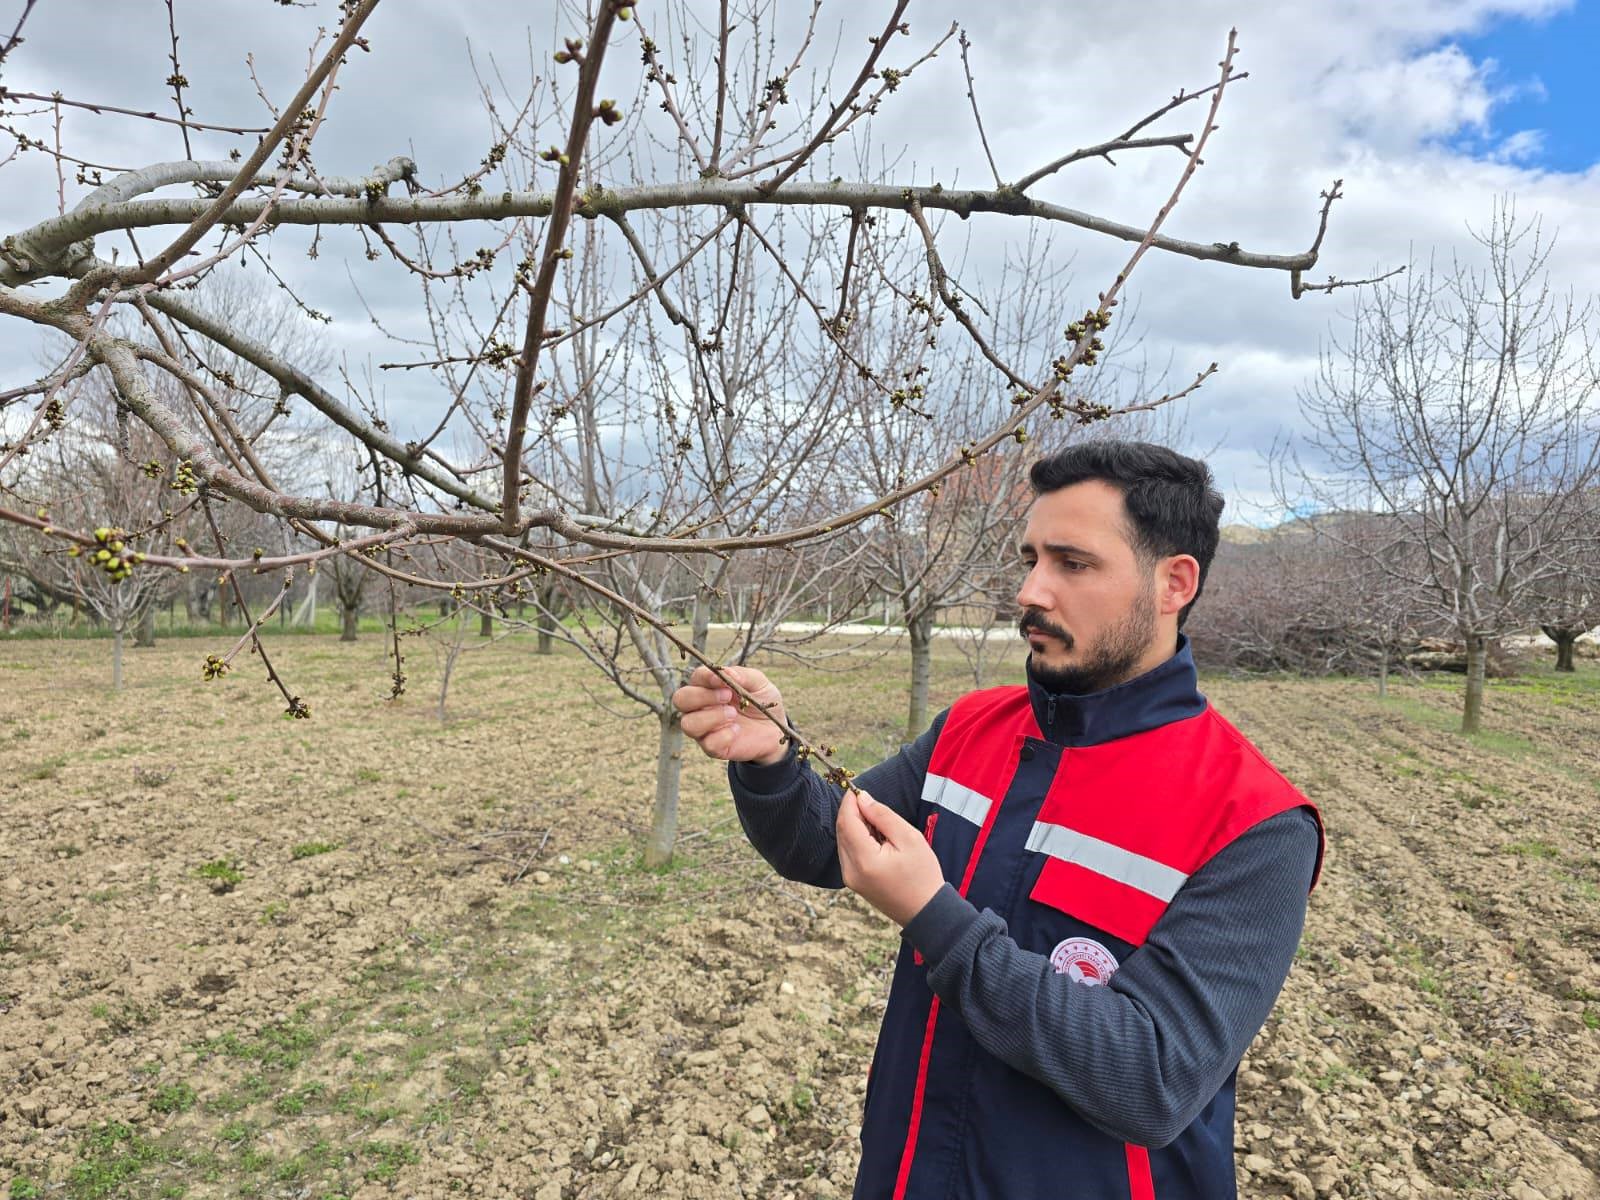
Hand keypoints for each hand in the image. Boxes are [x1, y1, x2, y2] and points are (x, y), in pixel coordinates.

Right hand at [672, 664, 789, 765]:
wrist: (774, 730)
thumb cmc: (761, 702)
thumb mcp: (759, 683)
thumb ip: (743, 675)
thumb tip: (728, 673)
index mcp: (708, 687)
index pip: (695, 678)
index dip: (706, 677)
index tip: (722, 680)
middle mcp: (700, 707)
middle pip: (680, 699)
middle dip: (702, 697)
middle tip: (727, 696)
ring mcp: (704, 728)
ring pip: (687, 724)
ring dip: (711, 717)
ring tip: (733, 715)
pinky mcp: (713, 747)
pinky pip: (707, 743)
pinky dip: (723, 736)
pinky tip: (737, 730)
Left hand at [836, 788, 944, 926]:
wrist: (926, 912)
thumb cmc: (923, 875)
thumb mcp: (909, 838)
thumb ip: (883, 816)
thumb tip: (862, 798)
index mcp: (864, 860)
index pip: (846, 822)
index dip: (849, 802)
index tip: (857, 787)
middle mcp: (850, 871)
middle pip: (842, 830)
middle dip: (852, 812)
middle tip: (871, 802)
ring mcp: (850, 878)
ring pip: (843, 841)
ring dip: (856, 826)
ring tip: (880, 824)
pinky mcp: (853, 882)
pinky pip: (848, 853)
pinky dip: (858, 839)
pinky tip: (877, 839)